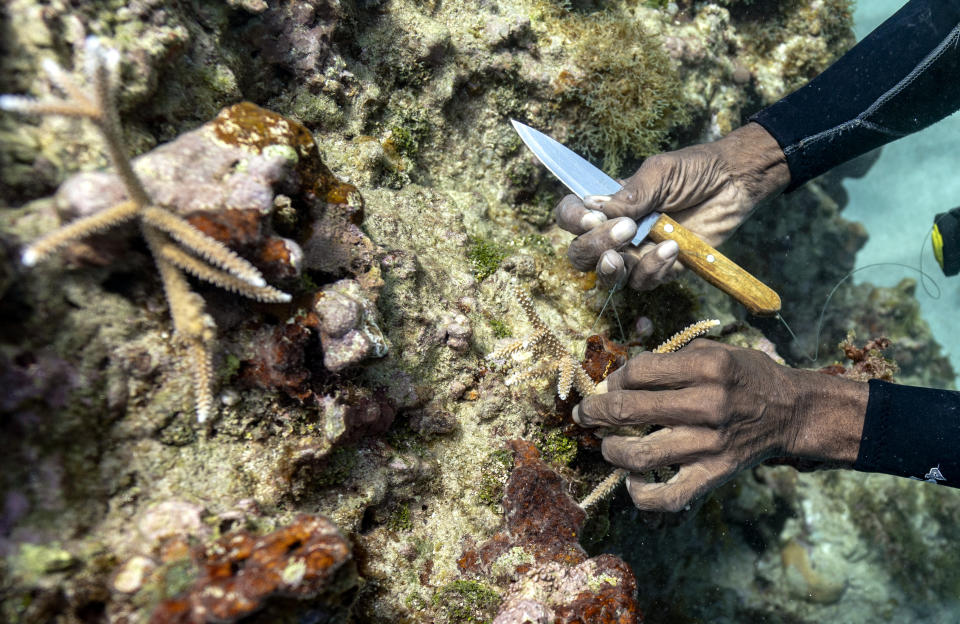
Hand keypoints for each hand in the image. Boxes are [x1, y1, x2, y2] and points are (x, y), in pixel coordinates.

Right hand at [555, 122, 789, 289]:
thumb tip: (596, 207)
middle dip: (592, 248)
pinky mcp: (662, 269)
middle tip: (621, 233)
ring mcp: (637, 253)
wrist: (735, 183)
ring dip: (618, 266)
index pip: (570, 216)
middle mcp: (616, 232)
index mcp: (608, 204)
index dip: (571, 220)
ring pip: (610, 275)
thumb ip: (631, 193)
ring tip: (637, 242)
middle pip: (582, 254)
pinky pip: (645, 281)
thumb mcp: (660, 172)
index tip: (590, 217)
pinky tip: (673, 247)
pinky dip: (654, 267)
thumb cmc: (695, 169)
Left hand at [572, 340, 867, 511]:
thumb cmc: (745, 377)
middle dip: (596, 411)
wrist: (791, 412)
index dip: (614, 379)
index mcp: (706, 367)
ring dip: (610, 450)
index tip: (608, 386)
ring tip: (606, 444)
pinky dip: (640, 492)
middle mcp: (707, 404)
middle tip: (586, 414)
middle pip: (629, 409)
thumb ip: (670, 359)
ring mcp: (710, 444)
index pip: (638, 372)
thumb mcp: (714, 351)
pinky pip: (667, 496)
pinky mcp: (714, 474)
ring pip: (639, 454)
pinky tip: (632, 479)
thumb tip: (619, 378)